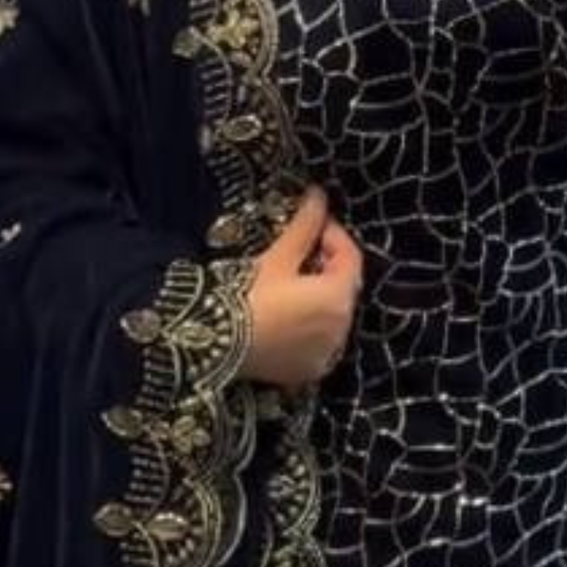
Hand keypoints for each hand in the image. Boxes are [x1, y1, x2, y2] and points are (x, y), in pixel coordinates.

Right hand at [240, 183, 362, 388]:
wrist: (216, 344)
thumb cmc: (247, 296)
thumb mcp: (277, 257)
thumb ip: (304, 225)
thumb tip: (318, 195)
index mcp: (338, 297)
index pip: (350, 257)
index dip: (334, 234)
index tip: (314, 223)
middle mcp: (342, 329)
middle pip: (344, 288)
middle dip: (328, 267)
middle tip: (302, 251)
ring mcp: (327, 354)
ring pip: (333, 317)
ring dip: (321, 298)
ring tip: (292, 285)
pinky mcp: (310, 371)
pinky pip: (320, 343)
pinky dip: (311, 328)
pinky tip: (287, 317)